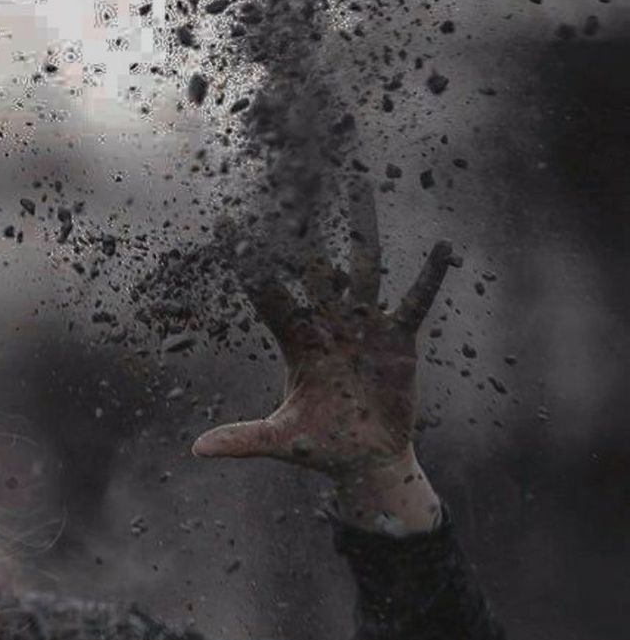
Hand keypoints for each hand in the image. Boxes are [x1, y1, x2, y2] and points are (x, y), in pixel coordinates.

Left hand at [193, 180, 456, 486]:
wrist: (366, 458)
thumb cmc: (320, 446)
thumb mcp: (283, 440)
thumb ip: (244, 438)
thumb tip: (196, 450)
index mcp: (295, 340)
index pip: (267, 293)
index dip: (248, 261)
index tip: (228, 221)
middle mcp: (328, 322)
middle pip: (313, 266)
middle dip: (303, 228)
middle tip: (292, 180)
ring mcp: (365, 324)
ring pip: (363, 266)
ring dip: (362, 228)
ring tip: (360, 184)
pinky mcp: (399, 337)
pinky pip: (415, 301)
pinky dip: (428, 277)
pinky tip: (442, 247)